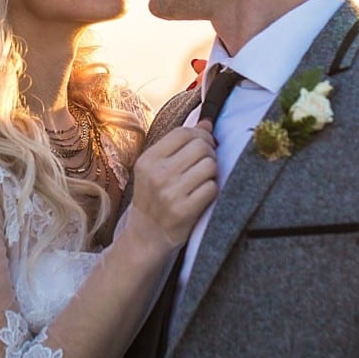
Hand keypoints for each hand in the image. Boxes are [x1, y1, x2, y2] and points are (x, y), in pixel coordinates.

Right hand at [128, 123, 218, 248]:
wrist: (146, 235)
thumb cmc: (154, 197)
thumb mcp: (156, 168)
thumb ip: (179, 144)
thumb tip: (207, 122)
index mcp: (148, 160)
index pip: (183, 133)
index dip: (200, 135)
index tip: (203, 144)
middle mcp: (157, 175)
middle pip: (200, 146)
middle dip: (209, 153)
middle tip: (205, 164)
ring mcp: (170, 194)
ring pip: (210, 165)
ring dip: (211, 172)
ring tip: (202, 180)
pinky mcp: (184, 211)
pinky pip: (212, 188)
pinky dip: (211, 190)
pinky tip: (202, 195)